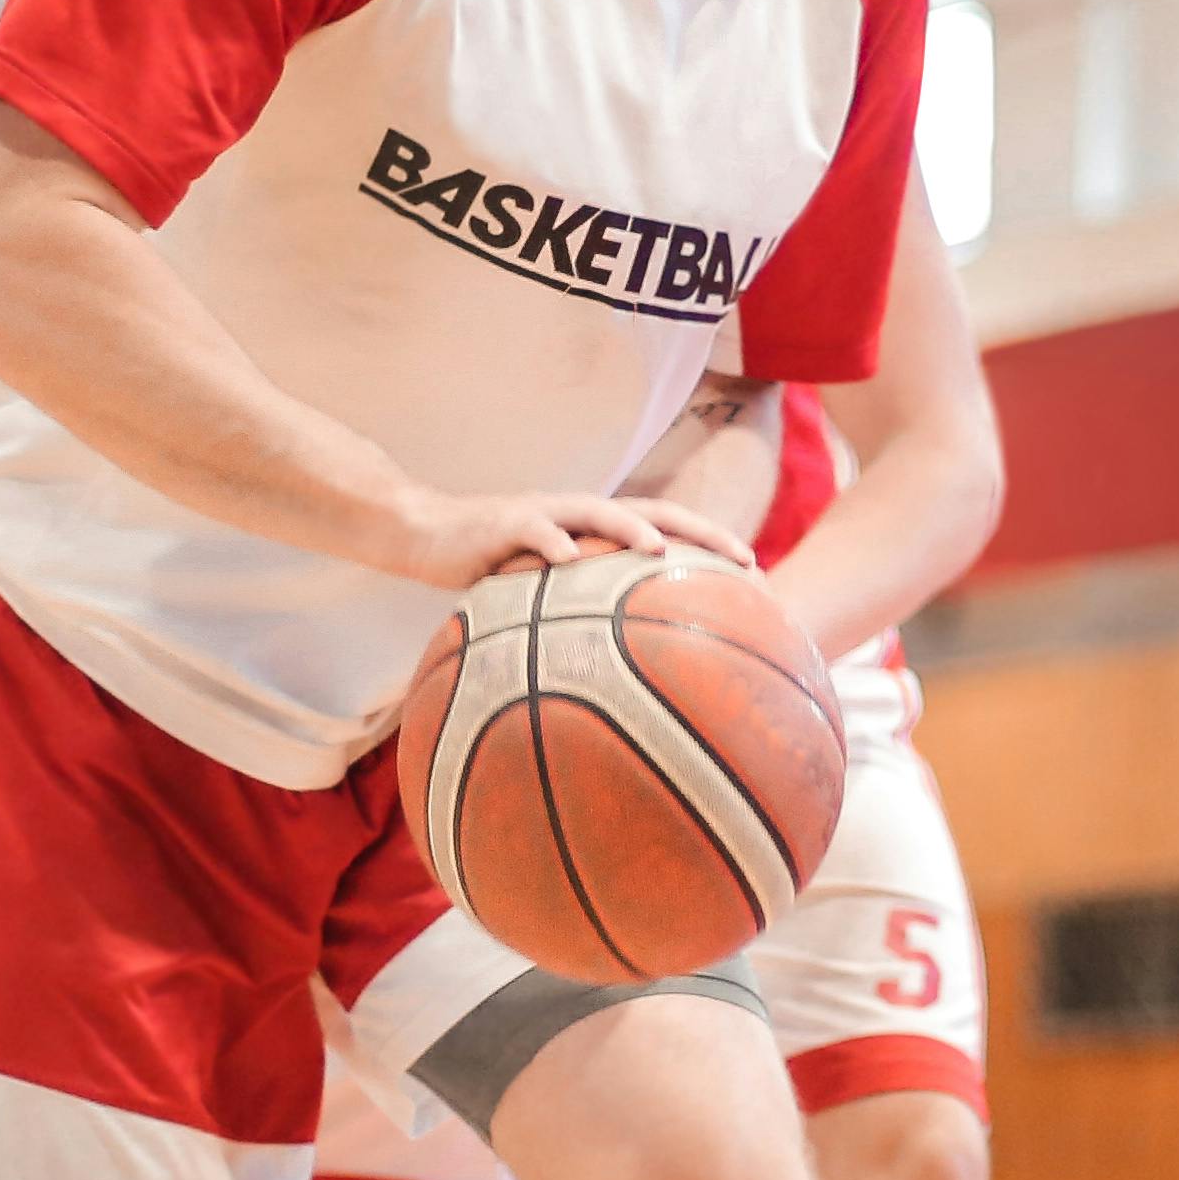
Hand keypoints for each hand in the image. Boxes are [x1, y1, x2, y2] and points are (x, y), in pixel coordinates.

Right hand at [370, 484, 750, 592]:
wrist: (422, 534)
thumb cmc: (488, 569)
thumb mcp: (540, 594)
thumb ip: (580, 614)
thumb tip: (626, 668)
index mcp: (595, 530)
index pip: (666, 528)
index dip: (710, 543)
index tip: (755, 570)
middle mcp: (579, 515)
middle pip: (651, 511)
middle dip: (697, 531)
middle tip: (740, 556)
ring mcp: (543, 514)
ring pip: (596, 511)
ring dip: (628, 526)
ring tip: (657, 548)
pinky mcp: (502, 523)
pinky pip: (531, 531)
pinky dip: (550, 543)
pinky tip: (567, 561)